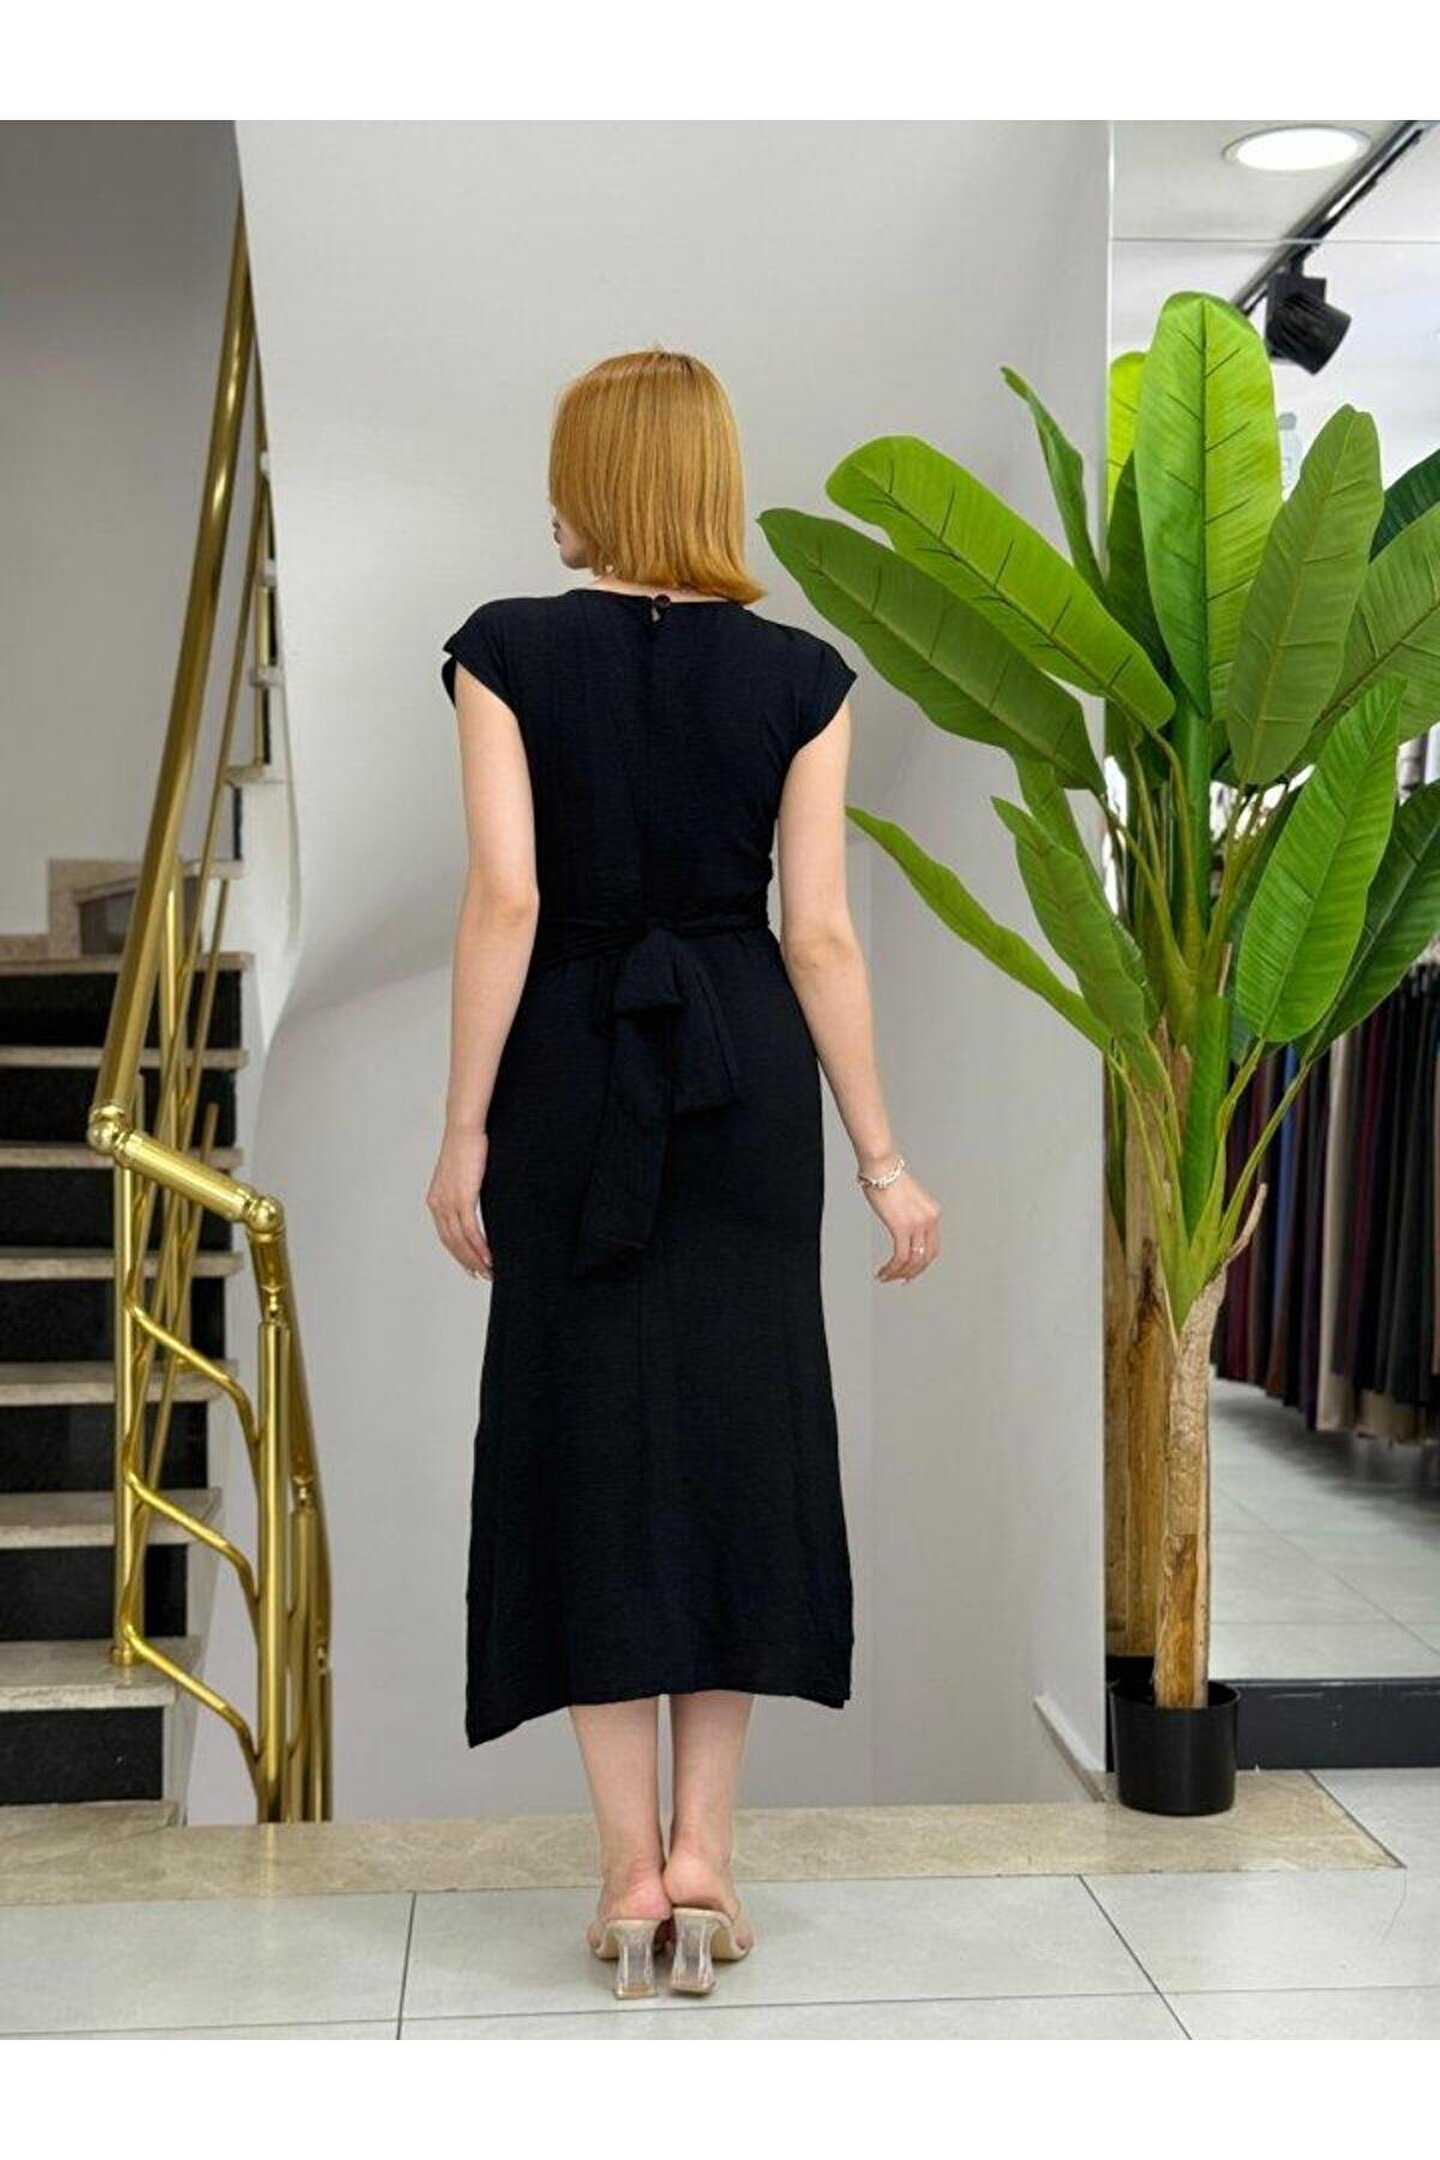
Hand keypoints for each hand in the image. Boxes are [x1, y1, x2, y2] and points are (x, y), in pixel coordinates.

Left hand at [427, 1124, 492, 1279]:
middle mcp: (438, 1204)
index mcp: (436, 1200)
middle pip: (451, 1243)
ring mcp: (449, 1202)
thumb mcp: (464, 1173)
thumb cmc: (467, 1146)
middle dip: (467, 1261)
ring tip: (489, 1271)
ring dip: (475, 1259)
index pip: (445, 1235)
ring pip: (460, 1241)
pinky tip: (490, 1257)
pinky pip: (470, 1230)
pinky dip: (480, 1247)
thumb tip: (477, 1198)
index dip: (458, 1253)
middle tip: (482, 1275)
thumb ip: (466, 1189)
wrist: (464, 1128)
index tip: (470, 1266)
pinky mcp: (462, 1198)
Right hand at [863, 1164, 940, 1284]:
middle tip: (900, 1280)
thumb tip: (900, 1229)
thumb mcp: (907, 1199)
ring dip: (899, 1273)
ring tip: (886, 1277)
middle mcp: (929, 1219)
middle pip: (926, 1257)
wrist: (882, 1167)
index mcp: (933, 1213)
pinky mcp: (902, 1227)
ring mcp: (917, 1224)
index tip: (912, 1271)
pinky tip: (883, 1271)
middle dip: (913, 1273)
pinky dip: (892, 1268)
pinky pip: (900, 1256)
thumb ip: (909, 1215)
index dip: (923, 1263)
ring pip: (913, 1261)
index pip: (933, 1247)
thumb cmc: (888, 1177)